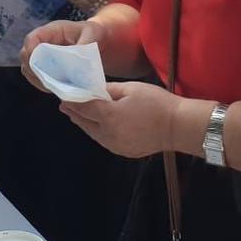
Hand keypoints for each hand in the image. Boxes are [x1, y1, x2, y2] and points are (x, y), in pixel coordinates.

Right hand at [20, 20, 101, 90]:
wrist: (93, 38)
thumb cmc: (91, 33)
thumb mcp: (92, 33)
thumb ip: (84, 43)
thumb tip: (76, 60)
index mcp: (51, 31)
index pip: (31, 39)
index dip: (31, 51)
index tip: (39, 64)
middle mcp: (42, 42)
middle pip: (25, 56)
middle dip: (34, 69)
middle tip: (49, 81)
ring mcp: (41, 55)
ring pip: (28, 69)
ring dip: (37, 79)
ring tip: (54, 87)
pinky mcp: (44, 67)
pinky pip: (35, 77)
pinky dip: (42, 84)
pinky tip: (56, 88)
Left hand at [61, 82, 186, 158]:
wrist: (178, 126)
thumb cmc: (157, 103)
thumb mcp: (131, 89)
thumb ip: (109, 90)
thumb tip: (94, 90)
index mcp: (108, 116)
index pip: (83, 107)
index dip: (71, 101)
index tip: (62, 96)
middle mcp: (108, 134)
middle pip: (84, 122)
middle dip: (74, 113)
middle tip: (65, 105)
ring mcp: (115, 145)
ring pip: (93, 134)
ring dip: (84, 124)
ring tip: (77, 115)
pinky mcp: (123, 151)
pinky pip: (104, 141)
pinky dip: (97, 132)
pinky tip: (97, 126)